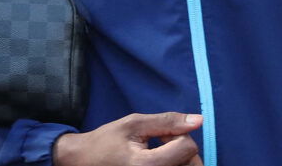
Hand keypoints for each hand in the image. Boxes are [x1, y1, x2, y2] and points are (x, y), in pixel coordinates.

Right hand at [52, 111, 203, 165]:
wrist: (82, 163)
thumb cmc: (106, 142)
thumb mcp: (134, 124)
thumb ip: (167, 122)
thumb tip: (199, 120)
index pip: (188, 147)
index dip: (178, 133)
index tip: (160, 133)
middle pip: (192, 164)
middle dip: (183, 148)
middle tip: (162, 142)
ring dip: (180, 159)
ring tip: (159, 152)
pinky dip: (174, 165)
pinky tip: (159, 160)